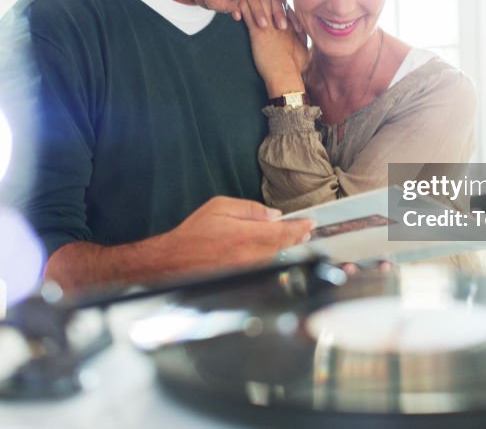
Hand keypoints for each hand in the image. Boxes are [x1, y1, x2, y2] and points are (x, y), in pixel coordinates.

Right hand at [162, 196, 314, 270]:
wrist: (175, 260)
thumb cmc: (195, 232)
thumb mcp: (221, 206)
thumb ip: (250, 209)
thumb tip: (274, 215)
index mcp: (246, 235)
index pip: (282, 232)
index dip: (299, 228)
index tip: (310, 223)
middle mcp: (250, 255)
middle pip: (283, 247)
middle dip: (297, 237)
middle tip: (306, 230)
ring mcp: (248, 270)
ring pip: (275, 257)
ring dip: (286, 247)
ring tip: (295, 237)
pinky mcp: (243, 278)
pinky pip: (264, 266)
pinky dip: (273, 257)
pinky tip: (274, 250)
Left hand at [237, 0, 308, 96]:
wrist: (285, 74)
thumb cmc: (295, 65)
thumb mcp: (303, 47)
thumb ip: (302, 35)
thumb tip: (301, 28)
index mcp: (290, 23)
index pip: (283, 1)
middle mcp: (279, 21)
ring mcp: (268, 26)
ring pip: (259, 3)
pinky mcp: (257, 33)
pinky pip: (247, 15)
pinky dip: (241, 9)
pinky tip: (237, 5)